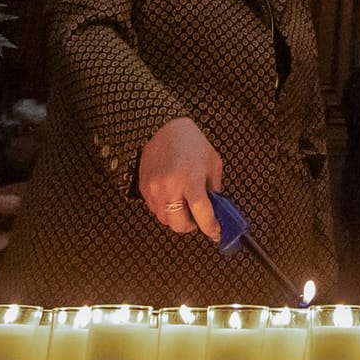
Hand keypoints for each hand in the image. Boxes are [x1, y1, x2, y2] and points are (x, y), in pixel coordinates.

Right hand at [138, 117, 223, 240]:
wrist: (164, 127)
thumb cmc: (192, 142)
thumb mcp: (212, 163)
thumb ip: (214, 188)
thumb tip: (216, 209)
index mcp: (191, 179)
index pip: (201, 213)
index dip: (210, 227)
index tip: (216, 232)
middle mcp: (170, 187)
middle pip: (179, 224)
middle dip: (191, 225)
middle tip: (198, 218)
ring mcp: (154, 189)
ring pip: (166, 220)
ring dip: (177, 217)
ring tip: (185, 203)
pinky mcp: (144, 188)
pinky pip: (155, 209)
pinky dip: (165, 208)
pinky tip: (172, 195)